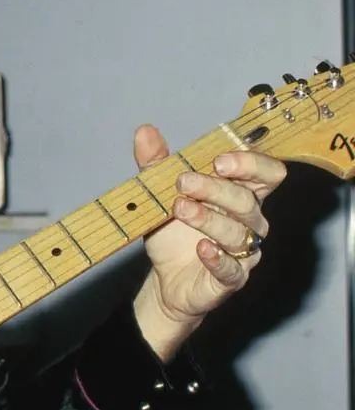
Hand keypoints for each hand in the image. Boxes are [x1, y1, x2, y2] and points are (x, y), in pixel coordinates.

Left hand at [131, 124, 286, 359]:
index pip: (266, 173)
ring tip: (180, 208)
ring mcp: (244, 251)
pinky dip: (217, 258)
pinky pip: (232, 268)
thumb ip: (155, 164)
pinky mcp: (232, 278)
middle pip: (247, 200)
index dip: (250, 163)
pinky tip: (201, 249)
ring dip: (208, 218)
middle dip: (216, 188)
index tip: (218, 160)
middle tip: (183, 182)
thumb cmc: (173, 234)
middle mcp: (249, 221)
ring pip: (238, 232)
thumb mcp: (159, 195)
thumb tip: (145, 131)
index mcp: (240, 194)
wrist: (164, 278)